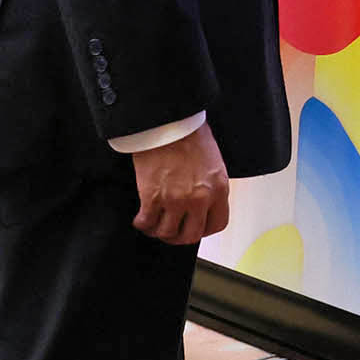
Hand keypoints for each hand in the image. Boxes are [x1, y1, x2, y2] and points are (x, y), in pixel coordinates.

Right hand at [131, 123, 230, 244]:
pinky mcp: (152, 197)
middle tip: (172, 230)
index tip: (195, 227)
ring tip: (155, 224)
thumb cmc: (190, 136)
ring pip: (168, 233)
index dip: (204, 230)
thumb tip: (204, 202)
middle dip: (180, 236)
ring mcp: (175, 200)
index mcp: (219, 189)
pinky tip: (141, 218)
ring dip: (160, 231)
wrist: (167, 123)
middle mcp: (199, 199)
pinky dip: (142, 224)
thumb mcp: (213, 163)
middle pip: (191, 235)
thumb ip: (211, 186)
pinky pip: (147, 223)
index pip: (217, 224)